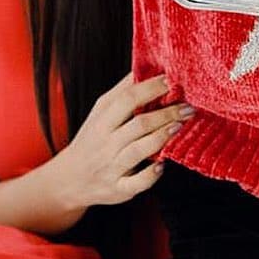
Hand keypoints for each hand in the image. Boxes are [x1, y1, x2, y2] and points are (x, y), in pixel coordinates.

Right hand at [53, 73, 191, 209]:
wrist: (70, 179)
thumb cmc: (92, 140)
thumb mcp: (99, 113)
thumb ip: (121, 93)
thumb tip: (142, 69)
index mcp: (102, 121)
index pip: (127, 100)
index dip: (151, 88)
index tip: (171, 81)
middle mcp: (106, 144)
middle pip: (138, 124)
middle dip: (165, 114)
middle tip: (188, 107)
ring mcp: (112, 167)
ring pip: (138, 151)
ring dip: (162, 137)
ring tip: (180, 126)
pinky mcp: (118, 189)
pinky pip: (135, 183)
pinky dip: (150, 175)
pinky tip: (162, 165)